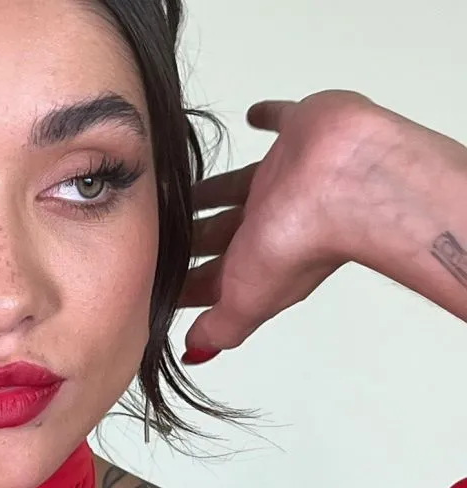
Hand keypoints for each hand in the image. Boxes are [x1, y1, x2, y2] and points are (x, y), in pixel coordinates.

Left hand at [180, 89, 466, 360]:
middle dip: (197, 235)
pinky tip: (252, 116)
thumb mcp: (246, 297)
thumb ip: (222, 326)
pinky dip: (268, 119)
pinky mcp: (299, 132)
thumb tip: (197, 353)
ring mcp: (286, 177)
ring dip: (215, 188)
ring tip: (183, 187)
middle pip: (224, 230)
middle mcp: (273, 220)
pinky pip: (280, 122)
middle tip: (161, 231)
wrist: (345, 185)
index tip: (161, 280)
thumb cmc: (302, 243)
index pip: (216, 275)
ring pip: (241, 184)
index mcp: (260, 259)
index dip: (190, 280)